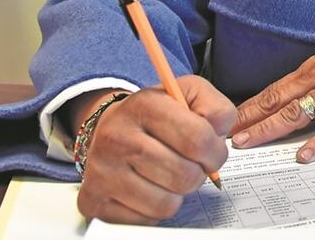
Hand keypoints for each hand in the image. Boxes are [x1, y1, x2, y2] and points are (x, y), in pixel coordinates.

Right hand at [73, 76, 236, 224]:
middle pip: (184, 176)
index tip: (212, 152)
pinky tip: (149, 187)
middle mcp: (117, 136)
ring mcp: (102, 171)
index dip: (215, 152)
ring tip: (170, 175)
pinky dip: (155, 208)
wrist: (109, 129)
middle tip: (192, 164)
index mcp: (144, 105)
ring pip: (166, 204)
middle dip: (198, 174)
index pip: (197, 139)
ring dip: (178, 193)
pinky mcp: (94, 200)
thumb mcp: (189, 94)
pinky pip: (145, 219)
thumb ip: (216, 108)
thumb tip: (220, 133)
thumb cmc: (155, 115)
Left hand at [230, 21, 314, 162]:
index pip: (272, 91)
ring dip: (269, 128)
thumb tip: (287, 98)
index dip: (249, 106)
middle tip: (227, 134)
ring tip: (249, 142)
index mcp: (311, 69)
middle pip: (277, 102)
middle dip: (250, 119)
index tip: (230, 119)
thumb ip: (310, 80)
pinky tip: (303, 155)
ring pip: (296, 113)